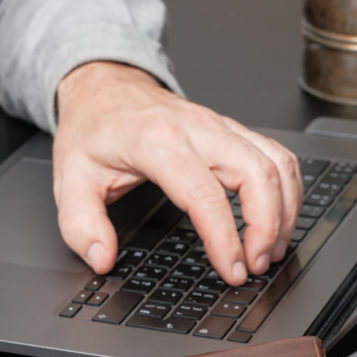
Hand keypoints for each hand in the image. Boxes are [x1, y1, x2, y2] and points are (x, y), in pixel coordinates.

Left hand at [52, 61, 301, 284]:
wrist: (103, 87)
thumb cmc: (92, 130)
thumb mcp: (70, 179)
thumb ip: (81, 225)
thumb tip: (102, 258)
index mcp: (157, 141)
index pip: (204, 194)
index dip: (224, 237)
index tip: (230, 268)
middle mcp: (197, 128)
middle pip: (257, 174)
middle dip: (267, 227)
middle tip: (254, 266)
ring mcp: (219, 125)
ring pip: (275, 163)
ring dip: (283, 211)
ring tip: (269, 251)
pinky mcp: (231, 129)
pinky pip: (275, 155)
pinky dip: (287, 189)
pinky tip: (278, 218)